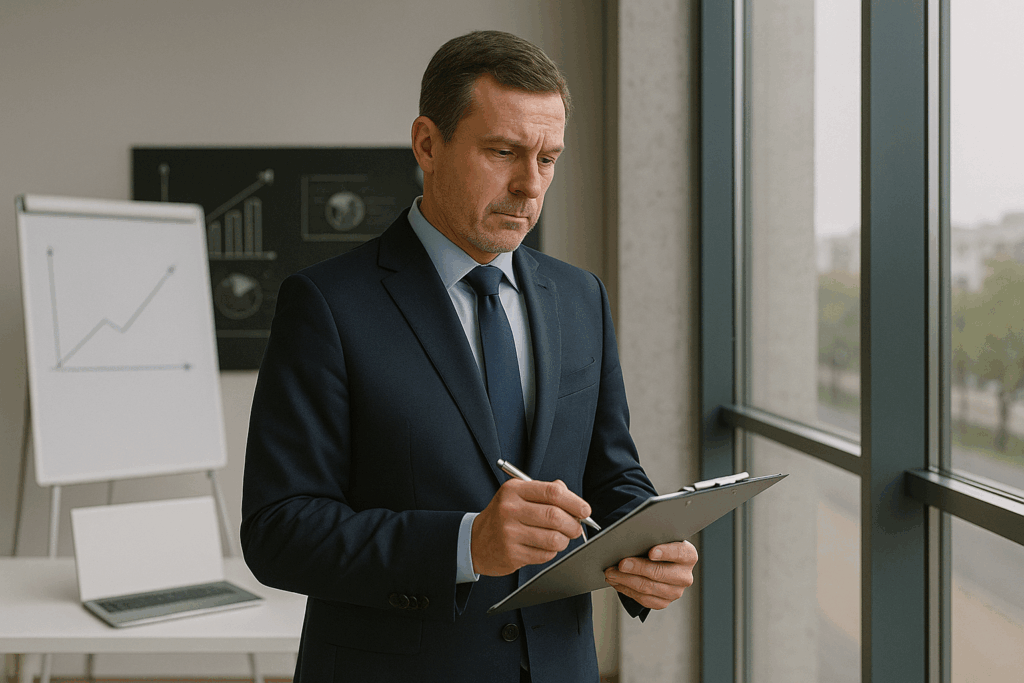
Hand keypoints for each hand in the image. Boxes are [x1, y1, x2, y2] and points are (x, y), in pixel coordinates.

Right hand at [471, 478, 590, 575]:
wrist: (475, 541)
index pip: (552, 492)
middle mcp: (510, 509)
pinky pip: (545, 555)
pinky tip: (544, 547)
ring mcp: (509, 533)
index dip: (575, 502)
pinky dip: (552, 552)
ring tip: (561, 538)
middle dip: (574, 524)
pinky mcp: (511, 554)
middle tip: (576, 528)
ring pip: (554, 539)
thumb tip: (575, 501)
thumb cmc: (503, 516)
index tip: (585, 510)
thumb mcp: (518, 495)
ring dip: (565, 541)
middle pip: (555, 516)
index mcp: (514, 490)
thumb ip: (546, 492)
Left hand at [604, 541, 697, 609]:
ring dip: (626, 580)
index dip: (666, 552)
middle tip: (621, 564)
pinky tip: (617, 582)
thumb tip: (630, 541)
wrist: (660, 562)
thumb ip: (650, 539)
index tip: (652, 552)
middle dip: (637, 568)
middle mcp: (684, 575)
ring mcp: (675, 592)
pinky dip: (626, 590)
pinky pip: (643, 599)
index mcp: (688, 555)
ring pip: (648, 588)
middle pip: (659, 573)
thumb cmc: (658, 546)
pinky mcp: (664, 602)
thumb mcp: (658, 538)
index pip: (679, 553)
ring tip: (612, 573)